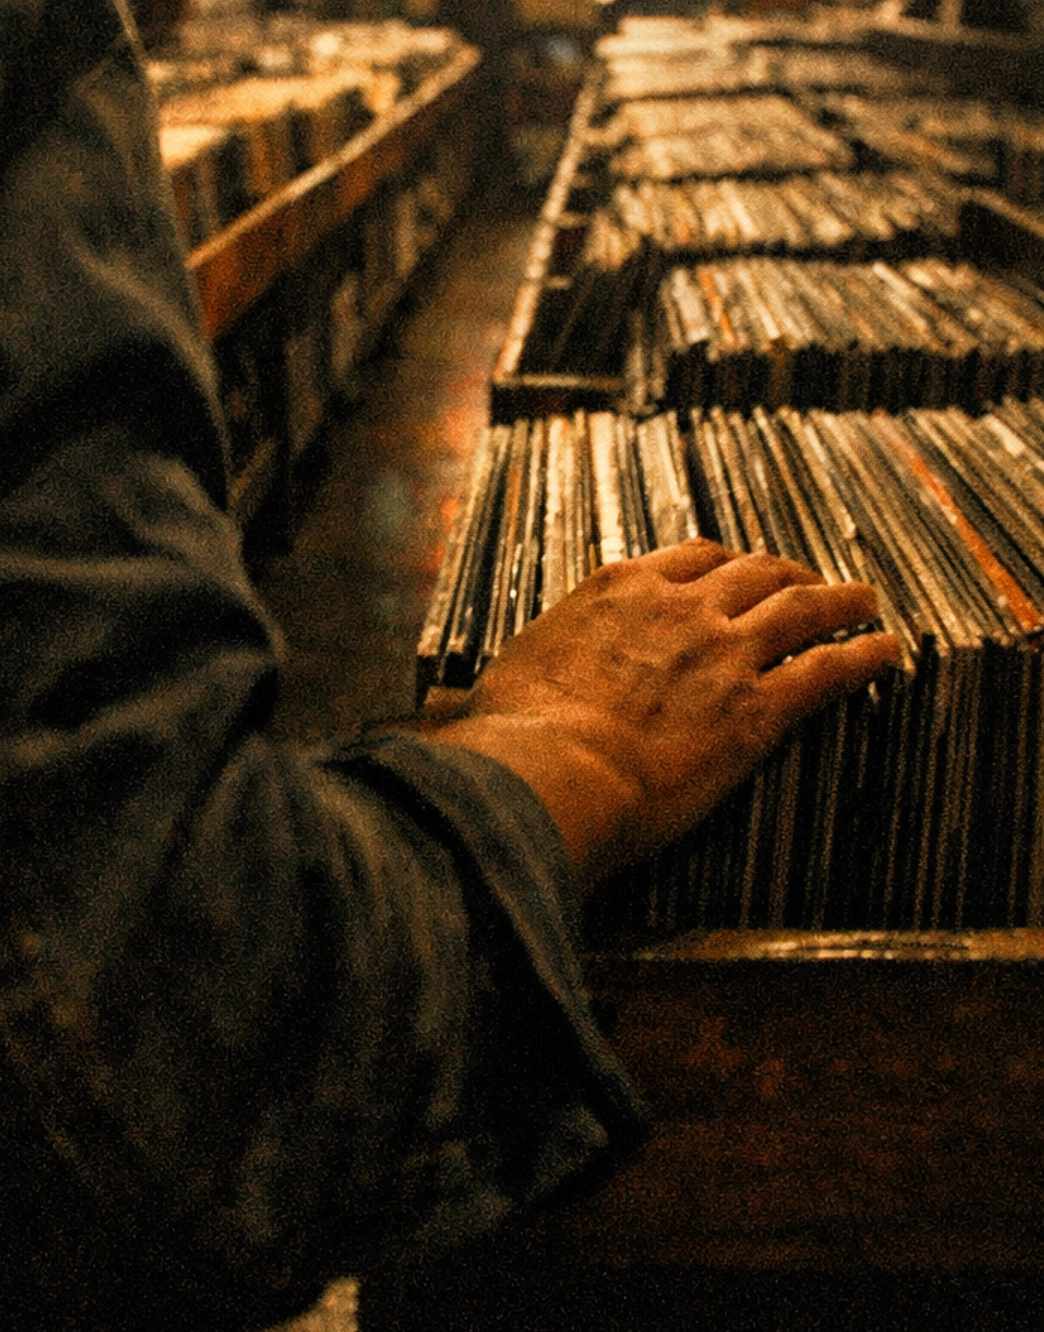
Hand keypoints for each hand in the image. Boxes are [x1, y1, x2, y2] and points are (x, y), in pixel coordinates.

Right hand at [432, 541, 898, 887]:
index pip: (686, 558)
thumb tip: (443, 716)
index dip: (722, 565)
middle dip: (788, 572)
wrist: (551, 773)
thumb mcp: (500, 689)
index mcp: (617, 591)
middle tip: (810, 584)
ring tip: (866, 601)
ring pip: (802, 605)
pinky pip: (830, 668)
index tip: (737, 574)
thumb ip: (502, 689)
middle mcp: (678, 607)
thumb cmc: (512, 741)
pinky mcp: (759, 708)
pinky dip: (865, 655)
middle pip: (753, 570)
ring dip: (842, 599)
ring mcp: (724, 652)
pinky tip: (888, 651)